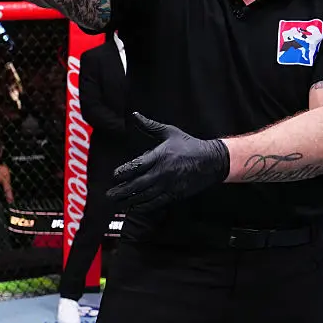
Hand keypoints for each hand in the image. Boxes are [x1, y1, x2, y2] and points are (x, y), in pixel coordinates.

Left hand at [106, 113, 229, 212]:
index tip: (114, 176)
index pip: (137, 166)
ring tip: (117, 203)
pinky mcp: (175, 194)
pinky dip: (144, 206)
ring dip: (130, 200)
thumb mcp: (169, 132)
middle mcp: (163, 172)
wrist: (213, 161)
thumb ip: (149, 125)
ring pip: (145, 196)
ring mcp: (169, 185)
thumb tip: (134, 114)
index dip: (123, 172)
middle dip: (122, 191)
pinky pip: (157, 202)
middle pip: (137, 184)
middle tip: (109, 195)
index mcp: (160, 156)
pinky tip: (134, 208)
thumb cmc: (189, 145)